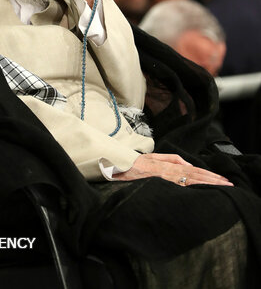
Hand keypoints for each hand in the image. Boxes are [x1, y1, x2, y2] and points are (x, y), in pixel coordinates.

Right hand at [115, 153, 233, 186]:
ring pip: (191, 181)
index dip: (210, 175)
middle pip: (196, 176)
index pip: (195, 170)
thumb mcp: (156, 157)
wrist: (121, 167)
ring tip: (222, 188)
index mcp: (171, 166)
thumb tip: (189, 164)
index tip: (223, 180)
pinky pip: (180, 188)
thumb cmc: (138, 164)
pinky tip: (203, 193)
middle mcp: (171, 171)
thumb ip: (173, 158)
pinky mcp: (161, 184)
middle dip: (213, 180)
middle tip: (229, 185)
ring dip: (207, 184)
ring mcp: (167, 179)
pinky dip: (193, 190)